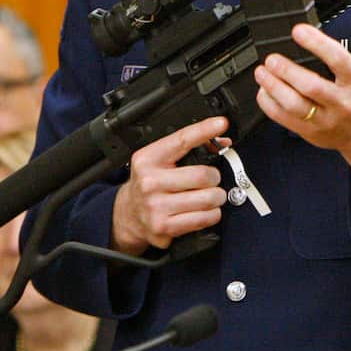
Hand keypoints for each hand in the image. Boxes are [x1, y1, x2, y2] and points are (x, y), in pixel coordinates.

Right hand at [111, 117, 229, 254]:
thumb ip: (189, 148)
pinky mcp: (164, 227)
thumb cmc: (150, 183)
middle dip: (215, 177)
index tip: (221, 123)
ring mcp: (156, 206)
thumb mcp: (160, 160)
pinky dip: (212, 214)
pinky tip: (204, 210)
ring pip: (208, 198)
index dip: (204, 130)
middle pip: (202, 175)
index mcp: (148, 159)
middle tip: (211, 179)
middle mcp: (149, 182)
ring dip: (216, 197)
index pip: (182, 140)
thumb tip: (221, 142)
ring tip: (209, 195)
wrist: (129, 214)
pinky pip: (204, 218)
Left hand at [254, 23, 350, 206]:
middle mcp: (343, 103)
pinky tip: (265, 91)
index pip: (338, 60)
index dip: (317, 43)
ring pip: (294, 105)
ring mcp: (326, 120)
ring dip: (273, 86)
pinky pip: (283, 118)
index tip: (298, 31)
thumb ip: (331, 60)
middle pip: (311, 86)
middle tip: (272, 59)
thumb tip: (300, 38)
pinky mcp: (310, 133)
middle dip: (286, 70)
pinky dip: (268, 102)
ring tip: (262, 73)